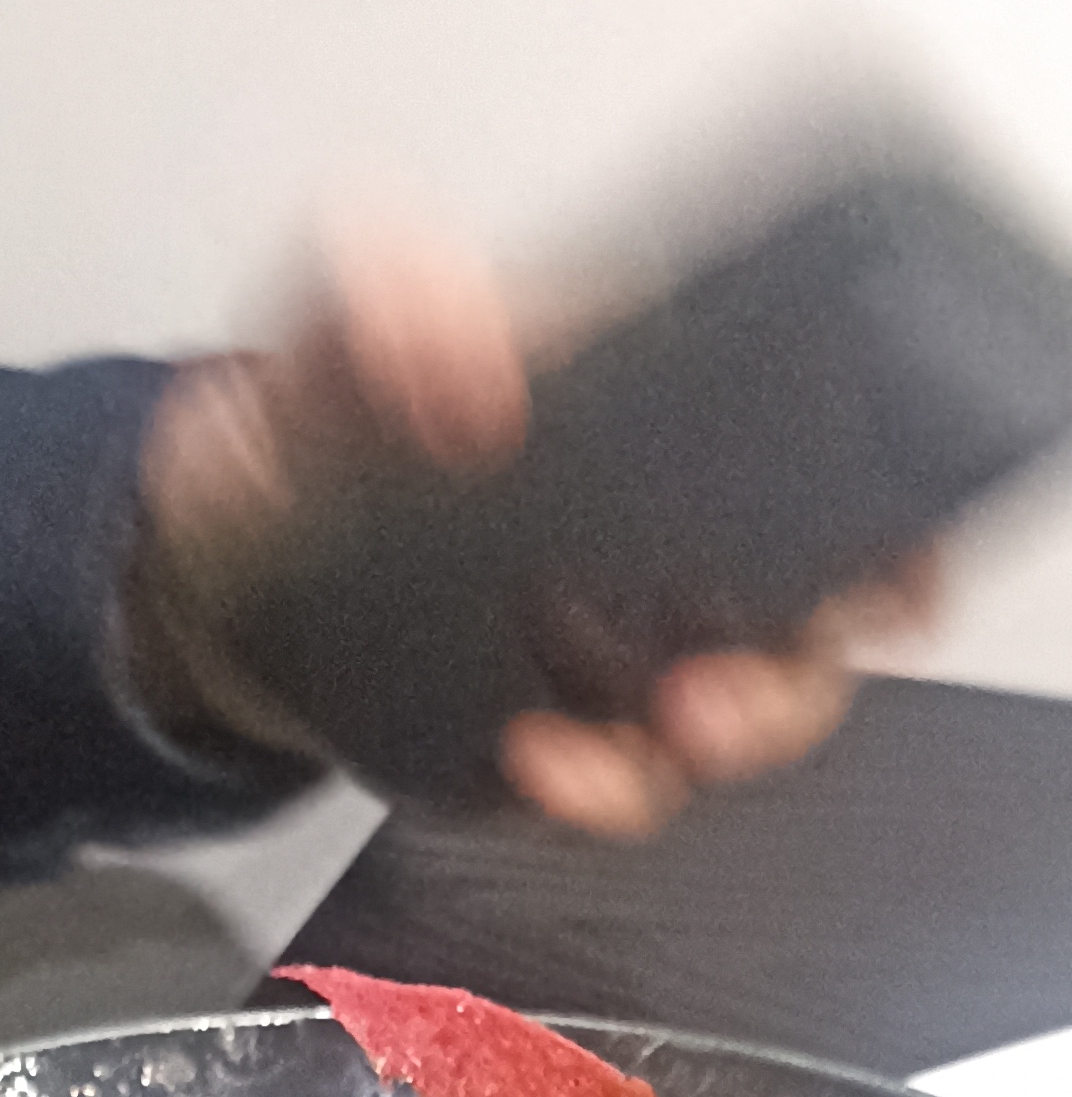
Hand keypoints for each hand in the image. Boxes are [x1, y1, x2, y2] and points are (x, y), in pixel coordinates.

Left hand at [128, 233, 933, 833]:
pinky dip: (584, 793)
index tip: (881, 588)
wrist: (215, 564)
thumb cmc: (296, 435)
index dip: (880, 535)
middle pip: (791, 632)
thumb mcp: (318, 341)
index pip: (807, 470)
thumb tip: (457, 344)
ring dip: (667, 760)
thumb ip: (379, 303)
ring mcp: (610, 650)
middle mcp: (651, 543)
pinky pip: (610, 782)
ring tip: (580, 757)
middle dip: (777, 688)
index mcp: (642, 418)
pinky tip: (528, 764)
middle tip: (703, 704)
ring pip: (705, 727)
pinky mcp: (557, 733)